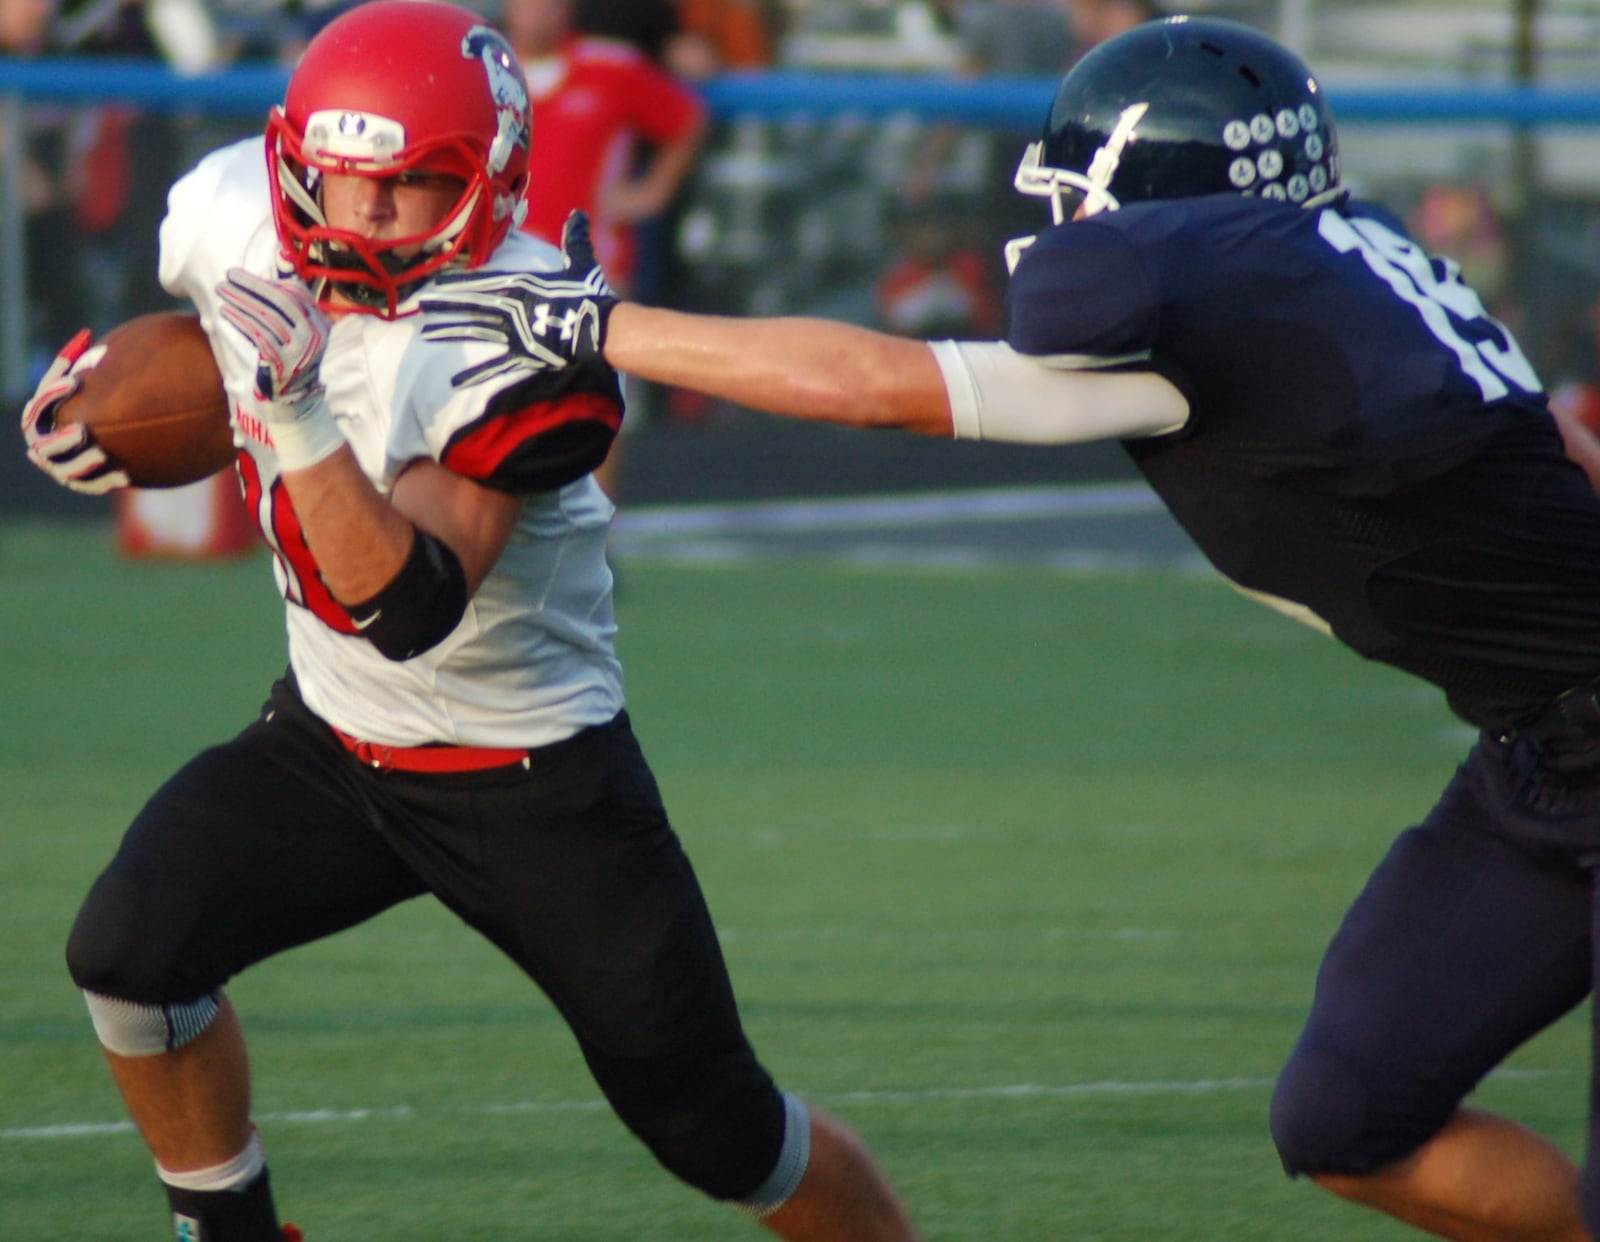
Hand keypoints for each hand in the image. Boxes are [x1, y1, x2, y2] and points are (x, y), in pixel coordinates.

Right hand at [19, 329, 129, 493]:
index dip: (52, 394)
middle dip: (59, 440)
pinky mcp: (83, 483)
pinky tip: (125, 475)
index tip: (76, 381)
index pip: (38, 408)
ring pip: (66, 470)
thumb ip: (82, 364)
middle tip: (81, 430)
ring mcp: (61, 468)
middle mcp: (43, 447)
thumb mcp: (85, 385)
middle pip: (44, 445)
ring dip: (81, 463)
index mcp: (39, 421)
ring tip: (100, 453)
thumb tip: (86, 334)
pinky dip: (105, 481)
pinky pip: (91, 486)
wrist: (106, 439)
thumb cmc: (88, 403)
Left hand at [217, 268, 344, 470]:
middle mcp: (315, 335)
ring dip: (241, 301)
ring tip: (222, 291)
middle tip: (228, 276)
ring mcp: (301, 350)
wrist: (296, 403)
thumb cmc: (291, 366)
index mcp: (321, 325)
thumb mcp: (300, 338)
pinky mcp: (284, 362)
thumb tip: (264, 283)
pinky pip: (259, 335)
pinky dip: (241, 321)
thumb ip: (290, 314)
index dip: (268, 282)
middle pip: (280, 302)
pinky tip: (226, 313)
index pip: (296, 294)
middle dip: (251, 286)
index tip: (243, 275)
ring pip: (268, 317)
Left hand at [419, 209, 617, 387]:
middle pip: (470, 305)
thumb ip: (575, 240)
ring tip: (426, 334)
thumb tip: (579, 215)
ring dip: (450, 332)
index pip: (481, 283)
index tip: (436, 282)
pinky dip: (475, 375)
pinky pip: (495, 366)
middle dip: (444, 304)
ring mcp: (514, 332)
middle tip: (419, 305)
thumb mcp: (580, 261)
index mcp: (518, 285)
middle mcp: (510, 306)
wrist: (598, 326)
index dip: (457, 283)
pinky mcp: (523, 353)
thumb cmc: (589, 293)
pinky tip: (454, 381)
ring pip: (475, 330)